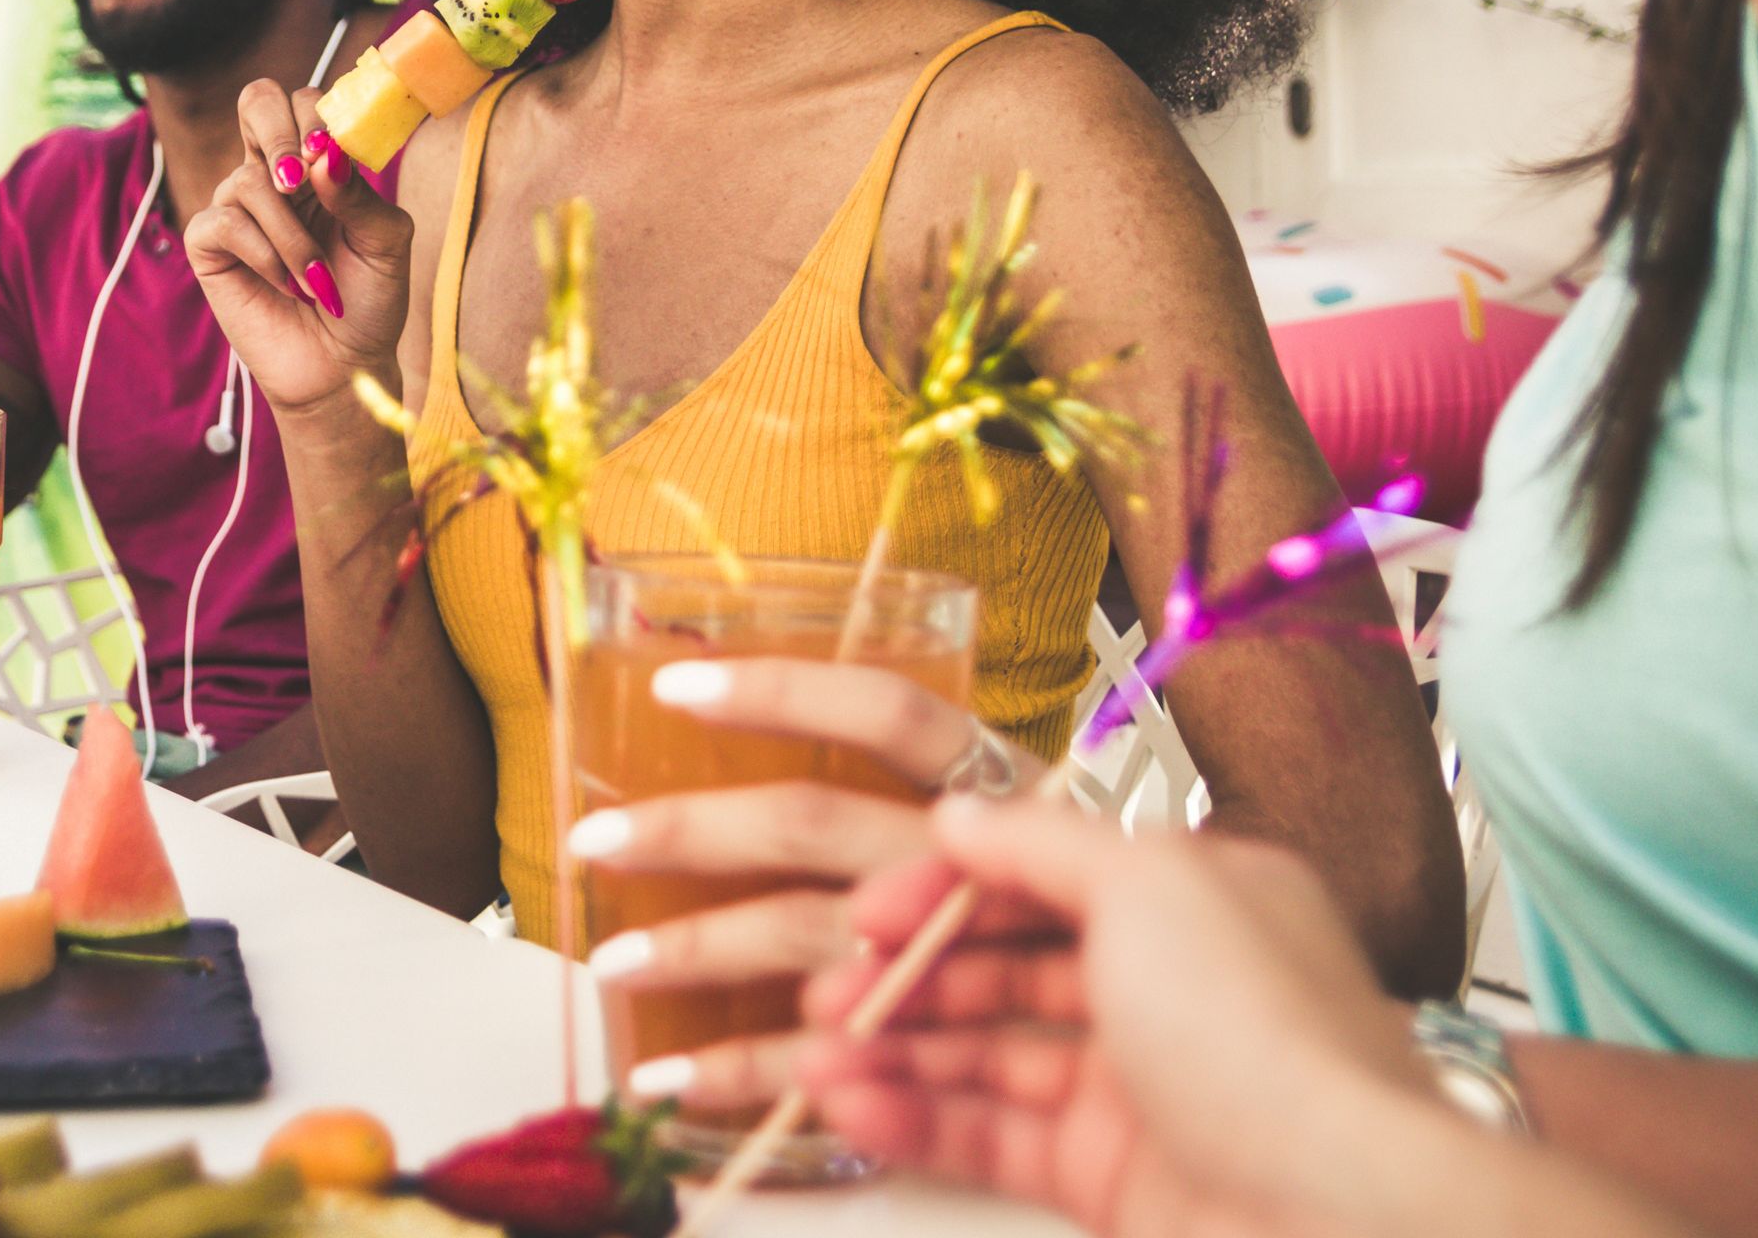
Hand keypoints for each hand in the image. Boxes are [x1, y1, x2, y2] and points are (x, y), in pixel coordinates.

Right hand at [184, 77, 413, 430]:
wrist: (344, 364)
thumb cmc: (368, 299)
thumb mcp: (385, 242)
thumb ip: (360, 195)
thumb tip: (323, 155)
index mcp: (317, 163)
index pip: (304, 101)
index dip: (316, 117)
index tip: (332, 157)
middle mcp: (274, 174)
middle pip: (257, 101)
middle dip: (281, 134)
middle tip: (301, 180)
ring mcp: (239, 206)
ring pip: (251, 181)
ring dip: (292, 236)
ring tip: (316, 279)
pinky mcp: (210, 245)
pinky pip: (226, 224)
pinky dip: (265, 256)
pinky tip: (287, 286)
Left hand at [573, 654, 1031, 1113]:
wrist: (1161, 1016)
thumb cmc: (1054, 907)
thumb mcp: (1011, 824)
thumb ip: (914, 785)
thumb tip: (759, 736)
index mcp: (996, 788)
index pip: (888, 713)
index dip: (784, 691)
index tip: (676, 684)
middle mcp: (971, 863)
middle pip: (813, 824)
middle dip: (693, 830)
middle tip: (596, 839)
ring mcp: (957, 956)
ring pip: (803, 934)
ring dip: (695, 950)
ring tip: (610, 962)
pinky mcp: (942, 1047)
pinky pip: (821, 1050)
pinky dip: (737, 1065)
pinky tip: (667, 1073)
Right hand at [798, 794, 1440, 1235]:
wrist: (1339, 1215)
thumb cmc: (1261, 1037)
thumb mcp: (1147, 887)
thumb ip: (1039, 843)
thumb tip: (959, 812)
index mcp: (1193, 900)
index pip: (1043, 872)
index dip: (947, 886)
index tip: (866, 908)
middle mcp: (1168, 987)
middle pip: (1007, 966)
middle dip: (908, 975)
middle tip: (826, 992)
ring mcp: (1138, 1088)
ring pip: (989, 1056)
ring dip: (896, 1052)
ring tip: (813, 1060)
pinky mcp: (1112, 1178)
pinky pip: (994, 1138)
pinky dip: (919, 1123)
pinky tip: (852, 1111)